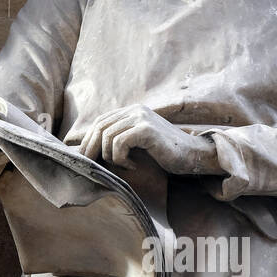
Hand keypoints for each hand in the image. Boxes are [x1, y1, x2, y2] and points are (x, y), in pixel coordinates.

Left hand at [77, 105, 217, 174]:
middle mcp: (135, 110)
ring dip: (110, 156)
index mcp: (131, 111)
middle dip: (91, 148)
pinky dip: (120, 158)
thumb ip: (120, 139)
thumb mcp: (138, 143)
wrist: (192, 155)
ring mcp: (141, 117)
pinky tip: (132, 165)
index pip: (101, 122)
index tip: (84, 158)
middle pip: (100, 127)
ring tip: (123, 165)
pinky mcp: (146, 129)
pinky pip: (120, 143)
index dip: (88, 140)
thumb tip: (90, 150)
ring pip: (108, 136)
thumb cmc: (165, 154)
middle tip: (91, 166)